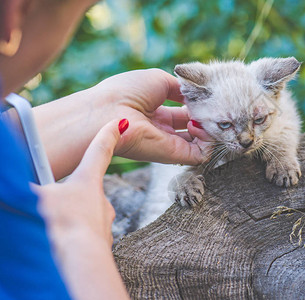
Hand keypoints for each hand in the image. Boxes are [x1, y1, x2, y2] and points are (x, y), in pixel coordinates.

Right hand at [35, 119, 129, 299]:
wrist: (79, 260)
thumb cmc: (62, 224)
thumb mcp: (41, 198)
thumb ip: (38, 189)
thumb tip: (35, 188)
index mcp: (88, 181)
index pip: (100, 150)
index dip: (108, 135)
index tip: (120, 123)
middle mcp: (101, 199)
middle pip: (84, 191)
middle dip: (68, 197)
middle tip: (51, 208)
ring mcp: (103, 222)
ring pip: (83, 215)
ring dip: (69, 219)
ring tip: (53, 229)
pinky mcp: (101, 242)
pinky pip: (84, 235)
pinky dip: (74, 237)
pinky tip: (62, 243)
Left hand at [90, 68, 209, 162]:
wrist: (109, 113)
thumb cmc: (126, 92)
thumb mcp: (158, 80)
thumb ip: (181, 88)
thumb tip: (197, 96)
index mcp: (156, 110)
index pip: (185, 111)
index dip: (198, 104)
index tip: (206, 97)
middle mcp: (163, 128)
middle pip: (194, 126)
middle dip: (206, 116)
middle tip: (210, 108)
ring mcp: (169, 142)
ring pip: (201, 141)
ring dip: (209, 129)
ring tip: (203, 117)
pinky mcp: (173, 155)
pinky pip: (201, 154)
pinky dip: (208, 141)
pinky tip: (198, 127)